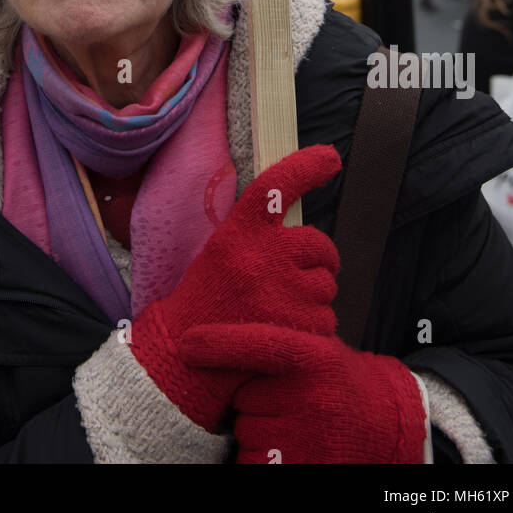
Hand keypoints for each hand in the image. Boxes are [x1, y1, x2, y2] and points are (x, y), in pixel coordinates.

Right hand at [129, 143, 341, 431]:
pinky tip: (287, 332)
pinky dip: (314, 327)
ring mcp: (282, 293)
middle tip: (304, 271)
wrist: (183, 355)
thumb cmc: (204, 299)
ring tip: (284, 309)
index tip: (330, 157)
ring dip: (314, 295)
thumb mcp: (219, 252)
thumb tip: (296, 225)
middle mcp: (262, 257)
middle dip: (319, 258)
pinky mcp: (297, 327)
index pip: (276, 187)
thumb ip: (255, 236)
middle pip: (318, 243)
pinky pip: (327, 320)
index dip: (306, 168)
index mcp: (238, 232)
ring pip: (326, 284)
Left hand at [181, 323, 426, 463]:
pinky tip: (285, 447)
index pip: (261, 344)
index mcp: (313, 356)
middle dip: (253, 398)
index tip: (187, 342)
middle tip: (282, 399)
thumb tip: (220, 331)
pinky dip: (259, 458)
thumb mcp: (318, 348)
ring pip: (246, 431)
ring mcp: (306, 435)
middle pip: (244, 396)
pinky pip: (253, 462)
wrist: (383, 426)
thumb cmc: (338, 381)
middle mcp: (310, 395)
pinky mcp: (300, 467)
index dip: (220, 343)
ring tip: (289, 423)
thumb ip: (279, 340)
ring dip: (257, 429)